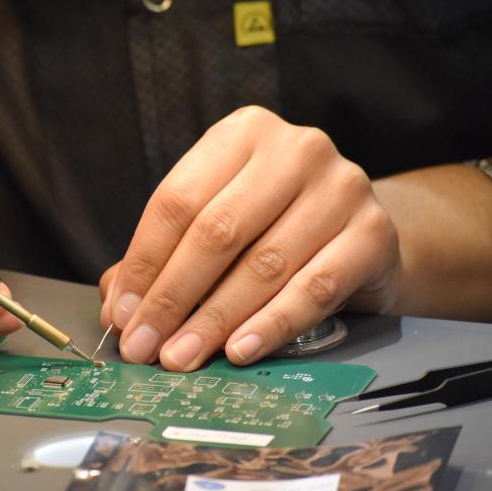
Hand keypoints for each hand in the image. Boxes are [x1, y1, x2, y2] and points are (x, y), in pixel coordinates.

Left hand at [100, 107, 400, 369]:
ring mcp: (341, 187)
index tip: (121, 313)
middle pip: (216, 231)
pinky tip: (238, 351)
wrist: (361, 233)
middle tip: (144, 345)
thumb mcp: (219, 222)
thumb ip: (166, 255)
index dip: (144, 263)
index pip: (178, 200)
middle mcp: (295, 150)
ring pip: (262, 264)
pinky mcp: (373, 233)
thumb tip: (118, 307)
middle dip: (172, 297)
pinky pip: (313, 288)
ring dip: (214, 320)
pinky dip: (270, 325)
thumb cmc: (275, 225)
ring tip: (181, 357)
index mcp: (243, 133)